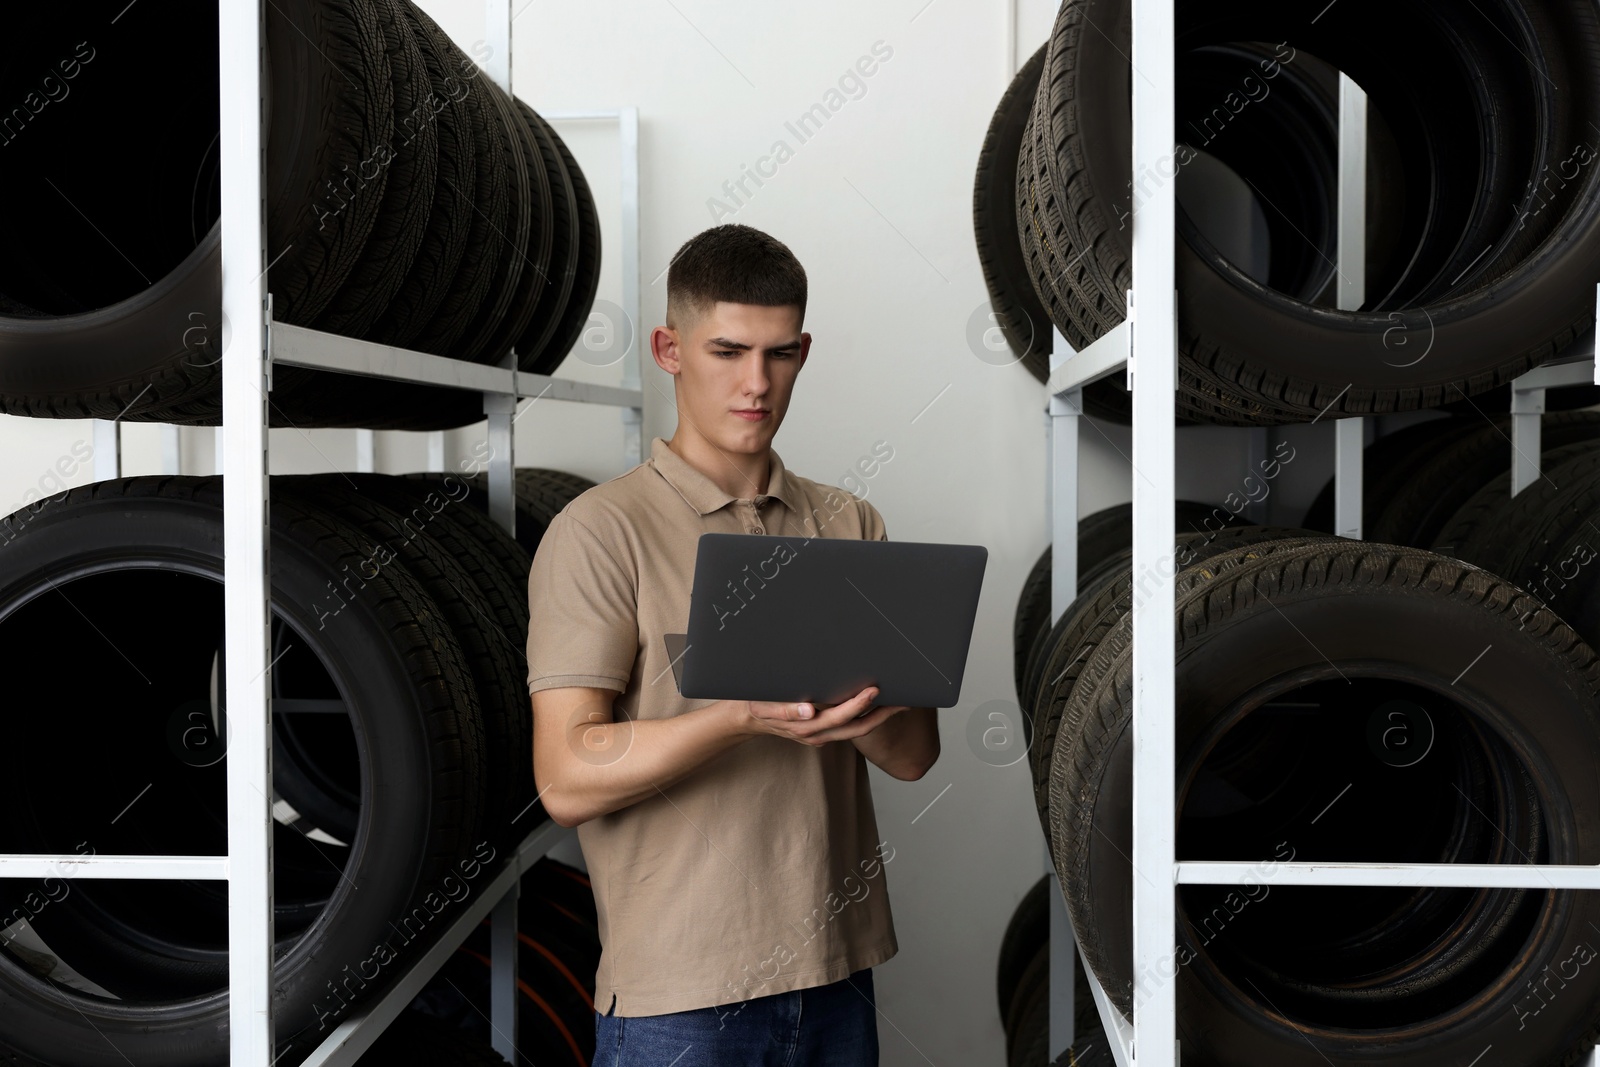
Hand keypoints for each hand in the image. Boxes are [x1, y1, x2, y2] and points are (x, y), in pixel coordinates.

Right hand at [741, 686, 912, 746]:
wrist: (749, 719)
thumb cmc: (758, 706)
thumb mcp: (765, 706)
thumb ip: (786, 710)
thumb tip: (809, 710)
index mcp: (806, 727)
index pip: (840, 717)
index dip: (858, 705)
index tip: (875, 691)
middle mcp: (818, 735)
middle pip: (857, 729)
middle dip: (882, 716)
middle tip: (903, 700)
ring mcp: (821, 736)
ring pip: (856, 730)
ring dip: (878, 718)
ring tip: (898, 703)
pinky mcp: (823, 732)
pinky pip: (848, 728)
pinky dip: (865, 718)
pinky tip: (877, 706)